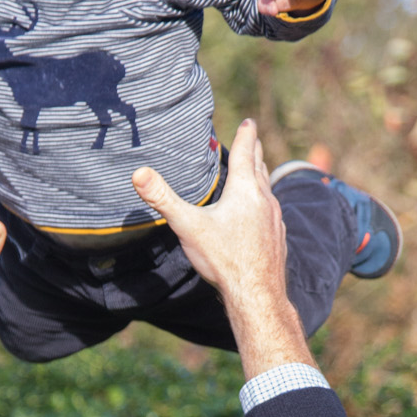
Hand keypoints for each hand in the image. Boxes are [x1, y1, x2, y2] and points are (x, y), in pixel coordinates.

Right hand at [131, 121, 314, 380]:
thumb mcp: (187, 226)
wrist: (257, 295)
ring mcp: (276, 220)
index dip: (246, 134)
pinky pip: (272, 213)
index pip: (246, 152)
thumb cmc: (223, 259)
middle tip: (254, 139)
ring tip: (256, 173)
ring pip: (268, 190)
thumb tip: (138, 172)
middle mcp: (265, 200)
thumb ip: (162, 198)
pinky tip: (260, 216)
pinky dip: (265, 204)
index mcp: (245, 190)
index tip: (249, 122)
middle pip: (261, 167)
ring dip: (261, 178)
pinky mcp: (278, 238)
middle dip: (255, 151)